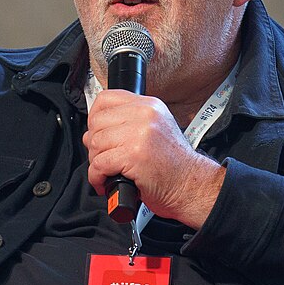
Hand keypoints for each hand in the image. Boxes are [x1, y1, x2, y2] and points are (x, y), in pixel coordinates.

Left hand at [83, 90, 225, 229]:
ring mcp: (139, 134)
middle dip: (94, 144)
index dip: (95, 118)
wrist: (191, 185)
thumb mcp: (155, 131)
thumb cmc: (173, 165)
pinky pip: (99, 163)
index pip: (106, 99)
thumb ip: (127, 124)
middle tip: (104, 158)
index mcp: (149, 105)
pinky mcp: (133, 155)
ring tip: (108, 171)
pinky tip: (107, 182)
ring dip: (96, 162)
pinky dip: (97, 177)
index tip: (97, 132)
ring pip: (95, 143)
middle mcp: (145, 115)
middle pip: (97, 122)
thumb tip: (92, 131)